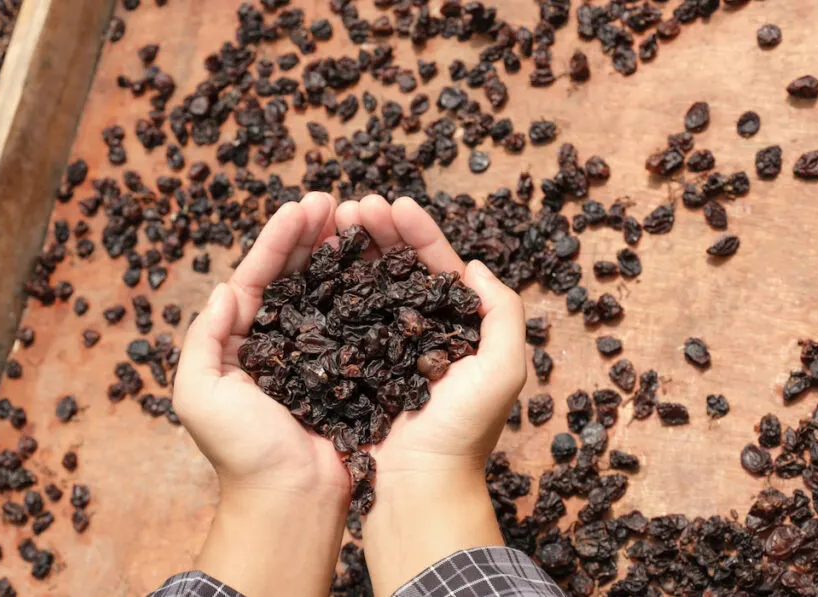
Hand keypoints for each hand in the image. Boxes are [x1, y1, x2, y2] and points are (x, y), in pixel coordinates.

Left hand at [173, 192, 348, 596]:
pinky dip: (365, 291)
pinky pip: (356, 322)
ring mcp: (314, 356)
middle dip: (311, 236)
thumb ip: (204, 339)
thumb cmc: (241, 452)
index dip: (278, 240)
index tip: (303, 206)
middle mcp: (276, 343)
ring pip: (328, 291)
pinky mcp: (347, 371)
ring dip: (339, 254)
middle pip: (294, 276)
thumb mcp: (199, 395)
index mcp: (239, 343)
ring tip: (358, 218)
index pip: (257, 277)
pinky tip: (379, 264)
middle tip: (334, 201)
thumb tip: (226, 289)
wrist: (290, 501)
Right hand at [335, 195, 526, 595]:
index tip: (394, 202)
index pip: (437, 266)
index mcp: (457, 328)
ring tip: (331, 223)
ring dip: (351, 252)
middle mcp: (420, 333)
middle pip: (396, 268)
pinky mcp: (353, 367)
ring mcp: (383, 349)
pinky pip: (341, 320)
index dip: (417, 232)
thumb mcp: (503, 368)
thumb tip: (476, 268)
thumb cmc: (462, 431)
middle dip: (377, 232)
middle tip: (352, 205)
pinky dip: (330, 290)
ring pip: (366, 287)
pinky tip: (314, 266)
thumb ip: (503, 313)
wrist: (417, 487)